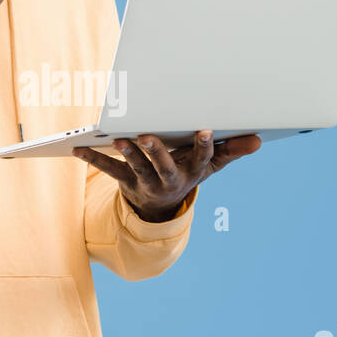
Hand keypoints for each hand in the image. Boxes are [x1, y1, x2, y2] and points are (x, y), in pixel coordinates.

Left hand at [72, 131, 261, 221]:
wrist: (160, 206)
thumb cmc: (188, 172)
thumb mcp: (211, 165)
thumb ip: (233, 150)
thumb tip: (259, 139)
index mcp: (193, 171)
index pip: (201, 158)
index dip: (204, 146)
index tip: (205, 130)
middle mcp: (170, 178)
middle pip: (164, 165)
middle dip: (156, 151)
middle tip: (147, 136)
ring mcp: (146, 181)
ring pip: (137, 167)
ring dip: (128, 154)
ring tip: (118, 139)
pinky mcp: (126, 181)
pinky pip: (109, 170)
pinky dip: (93, 158)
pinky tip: (77, 148)